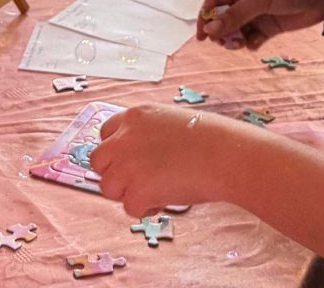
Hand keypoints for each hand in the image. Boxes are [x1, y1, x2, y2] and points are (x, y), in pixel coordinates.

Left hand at [93, 104, 235, 216]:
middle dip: (114, 174)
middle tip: (137, 182)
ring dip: (129, 194)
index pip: (105, 133)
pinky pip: (130, 208)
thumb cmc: (210, 140)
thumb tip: (139, 159)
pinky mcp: (137, 189)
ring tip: (157, 191)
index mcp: (136, 116)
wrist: (225, 155)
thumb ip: (148, 135)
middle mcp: (125, 137)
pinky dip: (146, 209)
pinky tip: (166, 199)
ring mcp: (128, 164)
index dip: (115, 151)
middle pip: (98, 162)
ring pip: (109, 188)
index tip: (126, 162)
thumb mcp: (171, 122)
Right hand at [198, 0, 323, 50]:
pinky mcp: (270, 27)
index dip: (205, 17)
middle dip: (221, 32)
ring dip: (235, 40)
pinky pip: (252, 38)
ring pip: (237, 31)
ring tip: (241, 44)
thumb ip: (235, 14)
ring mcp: (257, 13)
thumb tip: (210, 29)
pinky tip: (255, 44)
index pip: (214, 1)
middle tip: (226, 42)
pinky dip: (250, 43)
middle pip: (223, 19)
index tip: (202, 36)